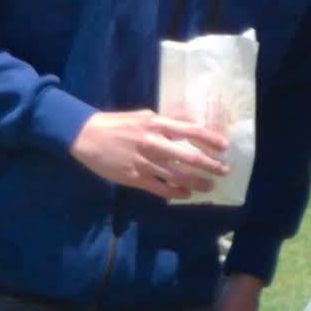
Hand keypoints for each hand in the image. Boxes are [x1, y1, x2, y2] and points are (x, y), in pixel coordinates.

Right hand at [73, 106, 231, 199]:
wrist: (86, 136)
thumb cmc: (117, 124)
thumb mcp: (144, 116)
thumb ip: (166, 122)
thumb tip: (189, 125)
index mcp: (156, 124)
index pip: (190, 131)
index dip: (210, 139)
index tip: (224, 146)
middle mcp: (153, 142)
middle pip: (188, 158)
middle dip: (210, 166)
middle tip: (223, 171)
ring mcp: (144, 162)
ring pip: (177, 176)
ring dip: (197, 183)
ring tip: (209, 186)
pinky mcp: (134, 178)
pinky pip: (160, 188)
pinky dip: (176, 193)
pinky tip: (186, 194)